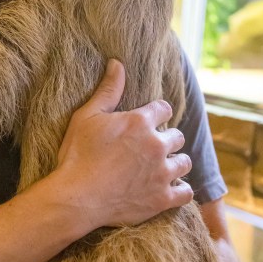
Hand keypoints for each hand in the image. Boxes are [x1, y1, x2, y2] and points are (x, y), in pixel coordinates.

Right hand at [53, 59, 192, 230]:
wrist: (76, 197)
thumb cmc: (77, 155)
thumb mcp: (87, 116)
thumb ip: (108, 90)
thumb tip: (117, 63)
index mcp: (140, 122)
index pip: (164, 109)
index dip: (156, 114)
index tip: (149, 121)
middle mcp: (157, 145)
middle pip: (177, 136)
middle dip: (167, 140)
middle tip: (151, 148)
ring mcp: (162, 173)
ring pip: (184, 163)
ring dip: (175, 163)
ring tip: (162, 168)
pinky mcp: (162, 198)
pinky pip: (185, 192)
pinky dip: (180, 190)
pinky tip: (170, 189)